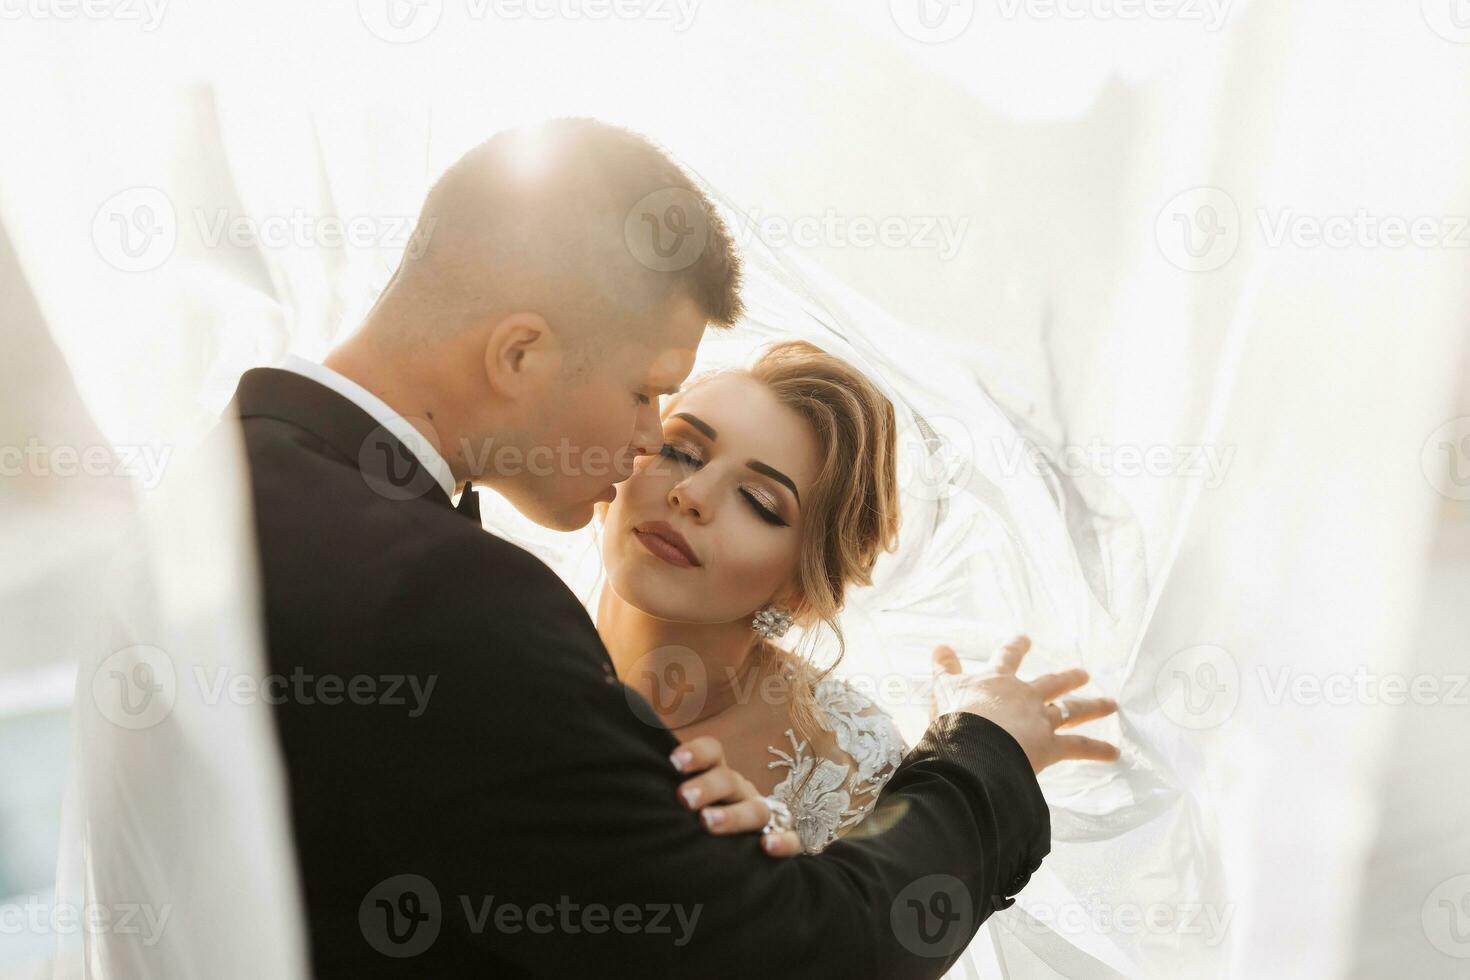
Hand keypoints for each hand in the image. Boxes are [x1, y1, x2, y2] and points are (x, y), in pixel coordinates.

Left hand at [670, 735, 802, 857]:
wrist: (748, 837)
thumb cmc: (702, 813)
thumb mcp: (685, 795)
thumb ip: (658, 781)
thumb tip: (616, 756)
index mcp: (718, 774)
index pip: (713, 751)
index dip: (696, 753)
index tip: (673, 762)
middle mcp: (740, 790)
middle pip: (728, 780)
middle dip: (706, 786)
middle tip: (683, 799)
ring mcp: (762, 813)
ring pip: (756, 809)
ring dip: (734, 815)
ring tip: (708, 825)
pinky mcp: (780, 837)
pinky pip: (790, 838)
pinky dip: (782, 841)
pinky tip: (766, 848)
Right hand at [931, 635, 1120, 772]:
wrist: (973, 746)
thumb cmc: (955, 718)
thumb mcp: (943, 688)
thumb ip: (944, 668)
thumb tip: (940, 645)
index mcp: (998, 681)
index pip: (1009, 658)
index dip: (1016, 647)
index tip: (1025, 639)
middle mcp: (1025, 695)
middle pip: (1052, 683)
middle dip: (1068, 677)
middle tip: (1084, 673)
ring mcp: (1041, 719)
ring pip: (1072, 710)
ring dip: (1093, 706)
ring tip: (1111, 703)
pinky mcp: (1050, 746)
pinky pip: (1078, 747)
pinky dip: (1097, 750)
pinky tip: (1114, 754)